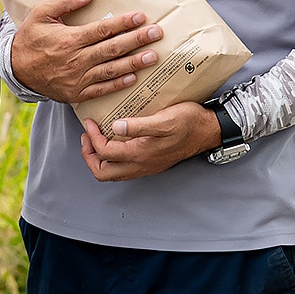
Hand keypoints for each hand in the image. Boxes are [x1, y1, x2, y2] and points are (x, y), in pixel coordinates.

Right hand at [10, 0, 164, 104]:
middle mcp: (76, 60)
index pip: (102, 30)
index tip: (141, 17)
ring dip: (134, 63)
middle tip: (157, 33)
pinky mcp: (77, 92)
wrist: (15, 69)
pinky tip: (133, 77)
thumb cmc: (29, 39)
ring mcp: (77, 78)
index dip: (123, 24)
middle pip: (112, 49)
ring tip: (153, 56)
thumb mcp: (40, 14)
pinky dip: (118, 84)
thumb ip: (64, 2)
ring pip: (111, 70)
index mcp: (69, 40)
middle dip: (137, 40)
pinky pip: (101, 89)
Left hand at [78, 103, 216, 181]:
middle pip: (103, 172)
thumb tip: (115, 128)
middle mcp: (141, 164)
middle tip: (86, 138)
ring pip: (113, 173)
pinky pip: (123, 169)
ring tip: (95, 141)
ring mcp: (146, 166)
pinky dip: (112, 159)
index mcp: (141, 154)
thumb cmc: (188, 122)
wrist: (208, 130)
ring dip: (99, 159)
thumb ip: (139, 126)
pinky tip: (114, 143)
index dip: (92, 138)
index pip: (105, 153)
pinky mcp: (150, 163)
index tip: (89, 122)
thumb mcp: (164, 119)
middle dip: (89, 156)